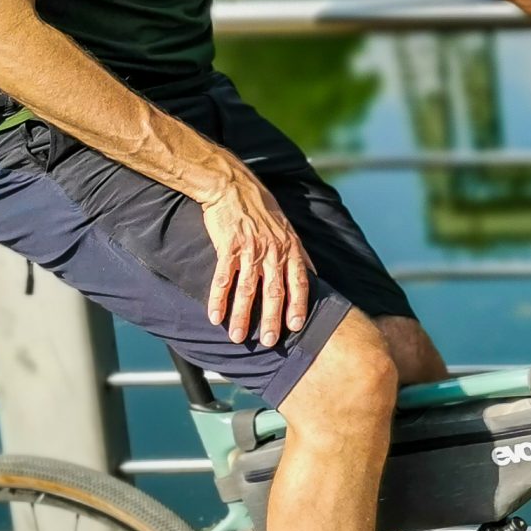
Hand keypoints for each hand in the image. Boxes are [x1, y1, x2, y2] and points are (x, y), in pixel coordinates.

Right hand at [197, 162, 313, 347]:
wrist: (233, 188)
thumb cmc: (262, 211)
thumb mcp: (288, 230)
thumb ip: (299, 255)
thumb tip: (315, 275)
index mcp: (290, 249)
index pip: (299, 282)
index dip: (298, 305)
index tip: (296, 327)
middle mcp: (273, 251)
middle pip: (274, 291)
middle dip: (272, 319)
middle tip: (269, 342)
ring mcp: (250, 249)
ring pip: (247, 290)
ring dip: (242, 316)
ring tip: (238, 338)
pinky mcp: (228, 247)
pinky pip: (223, 278)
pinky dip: (218, 299)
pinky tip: (215, 317)